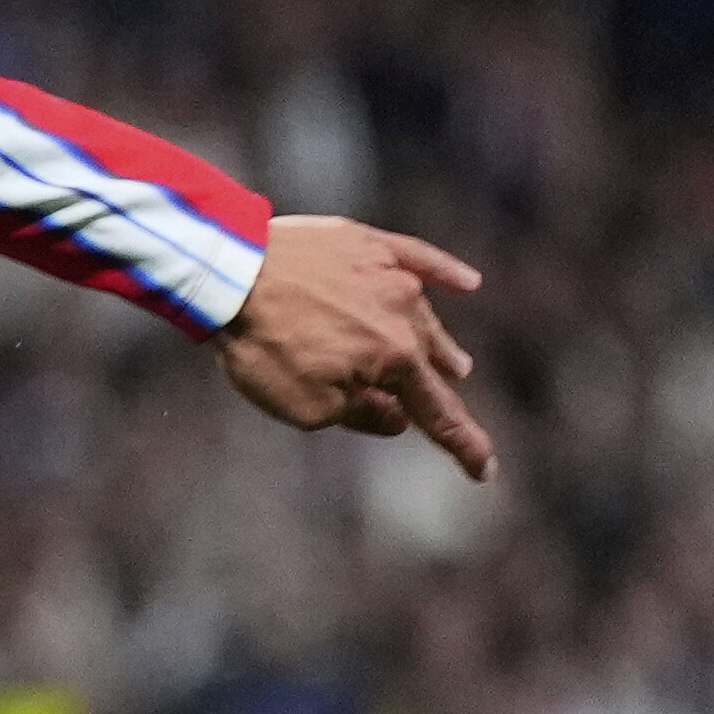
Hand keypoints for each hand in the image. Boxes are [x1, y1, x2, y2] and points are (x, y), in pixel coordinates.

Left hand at [218, 214, 493, 478]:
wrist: (230, 272)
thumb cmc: (264, 345)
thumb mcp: (306, 407)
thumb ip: (362, 415)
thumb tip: (398, 417)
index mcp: (395, 359)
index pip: (436, 412)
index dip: (462, 444)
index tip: (484, 470)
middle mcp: (404, 315)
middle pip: (430, 362)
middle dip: (441, 390)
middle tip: (452, 409)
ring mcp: (389, 275)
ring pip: (425, 318)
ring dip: (440, 345)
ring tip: (456, 363)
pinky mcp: (367, 243)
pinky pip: (417, 258)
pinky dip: (444, 272)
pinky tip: (468, 283)